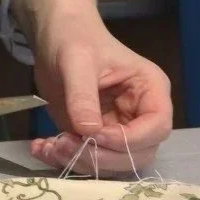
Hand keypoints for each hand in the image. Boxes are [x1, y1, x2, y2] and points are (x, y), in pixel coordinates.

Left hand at [28, 17, 172, 176]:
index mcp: (151, 90)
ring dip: (81, 162)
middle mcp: (141, 115)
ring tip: (49, 146)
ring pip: (112, 163)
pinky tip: (41, 148)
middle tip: (64, 145)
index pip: (157, 126)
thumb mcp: (76, 59)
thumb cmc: (74, 36)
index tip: (96, 135)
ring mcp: (119, 130)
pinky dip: (65, 159)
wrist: (54, 35)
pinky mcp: (97, 138)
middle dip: (101, 156)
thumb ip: (83, 94)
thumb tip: (88, 131)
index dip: (130, 139)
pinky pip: (89, 159)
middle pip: (137, 154)